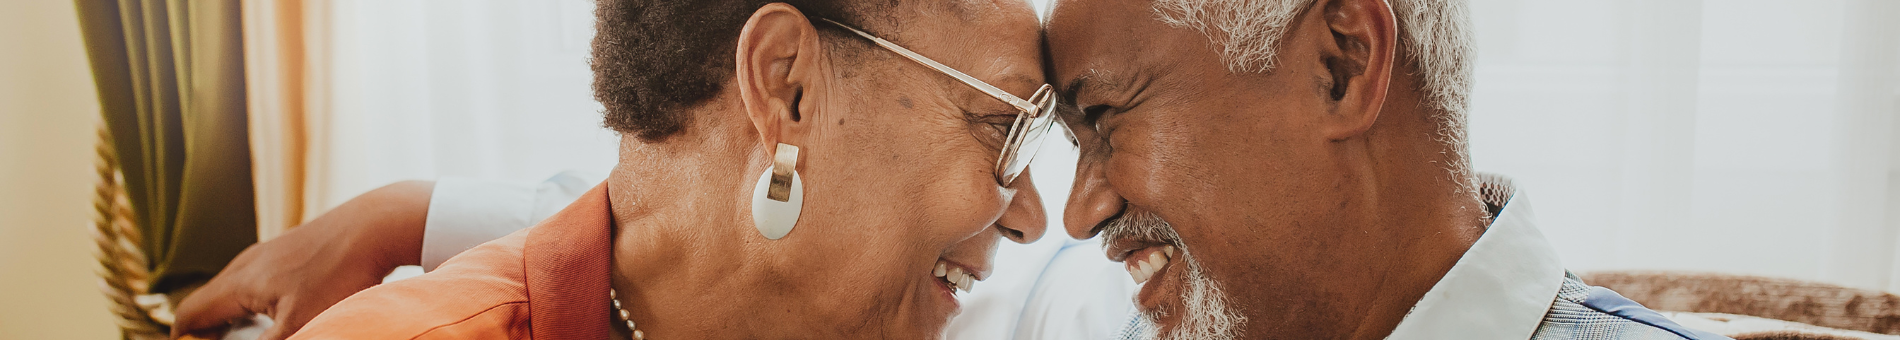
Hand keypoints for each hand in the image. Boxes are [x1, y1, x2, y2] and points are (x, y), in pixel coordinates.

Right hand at [171, 181, 433, 338]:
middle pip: (208, 301)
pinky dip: (255, 301)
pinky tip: (280, 312)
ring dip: (232, 316)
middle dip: (209, 330)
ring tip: (247, 336)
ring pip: (233, 288)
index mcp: (237, 282)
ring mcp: (268, 252)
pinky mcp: (291, 249)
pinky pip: (258, 279)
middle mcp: (245, 263)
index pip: (189, 315)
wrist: (375, 225)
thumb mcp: (300, 323)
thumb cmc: (338, 275)